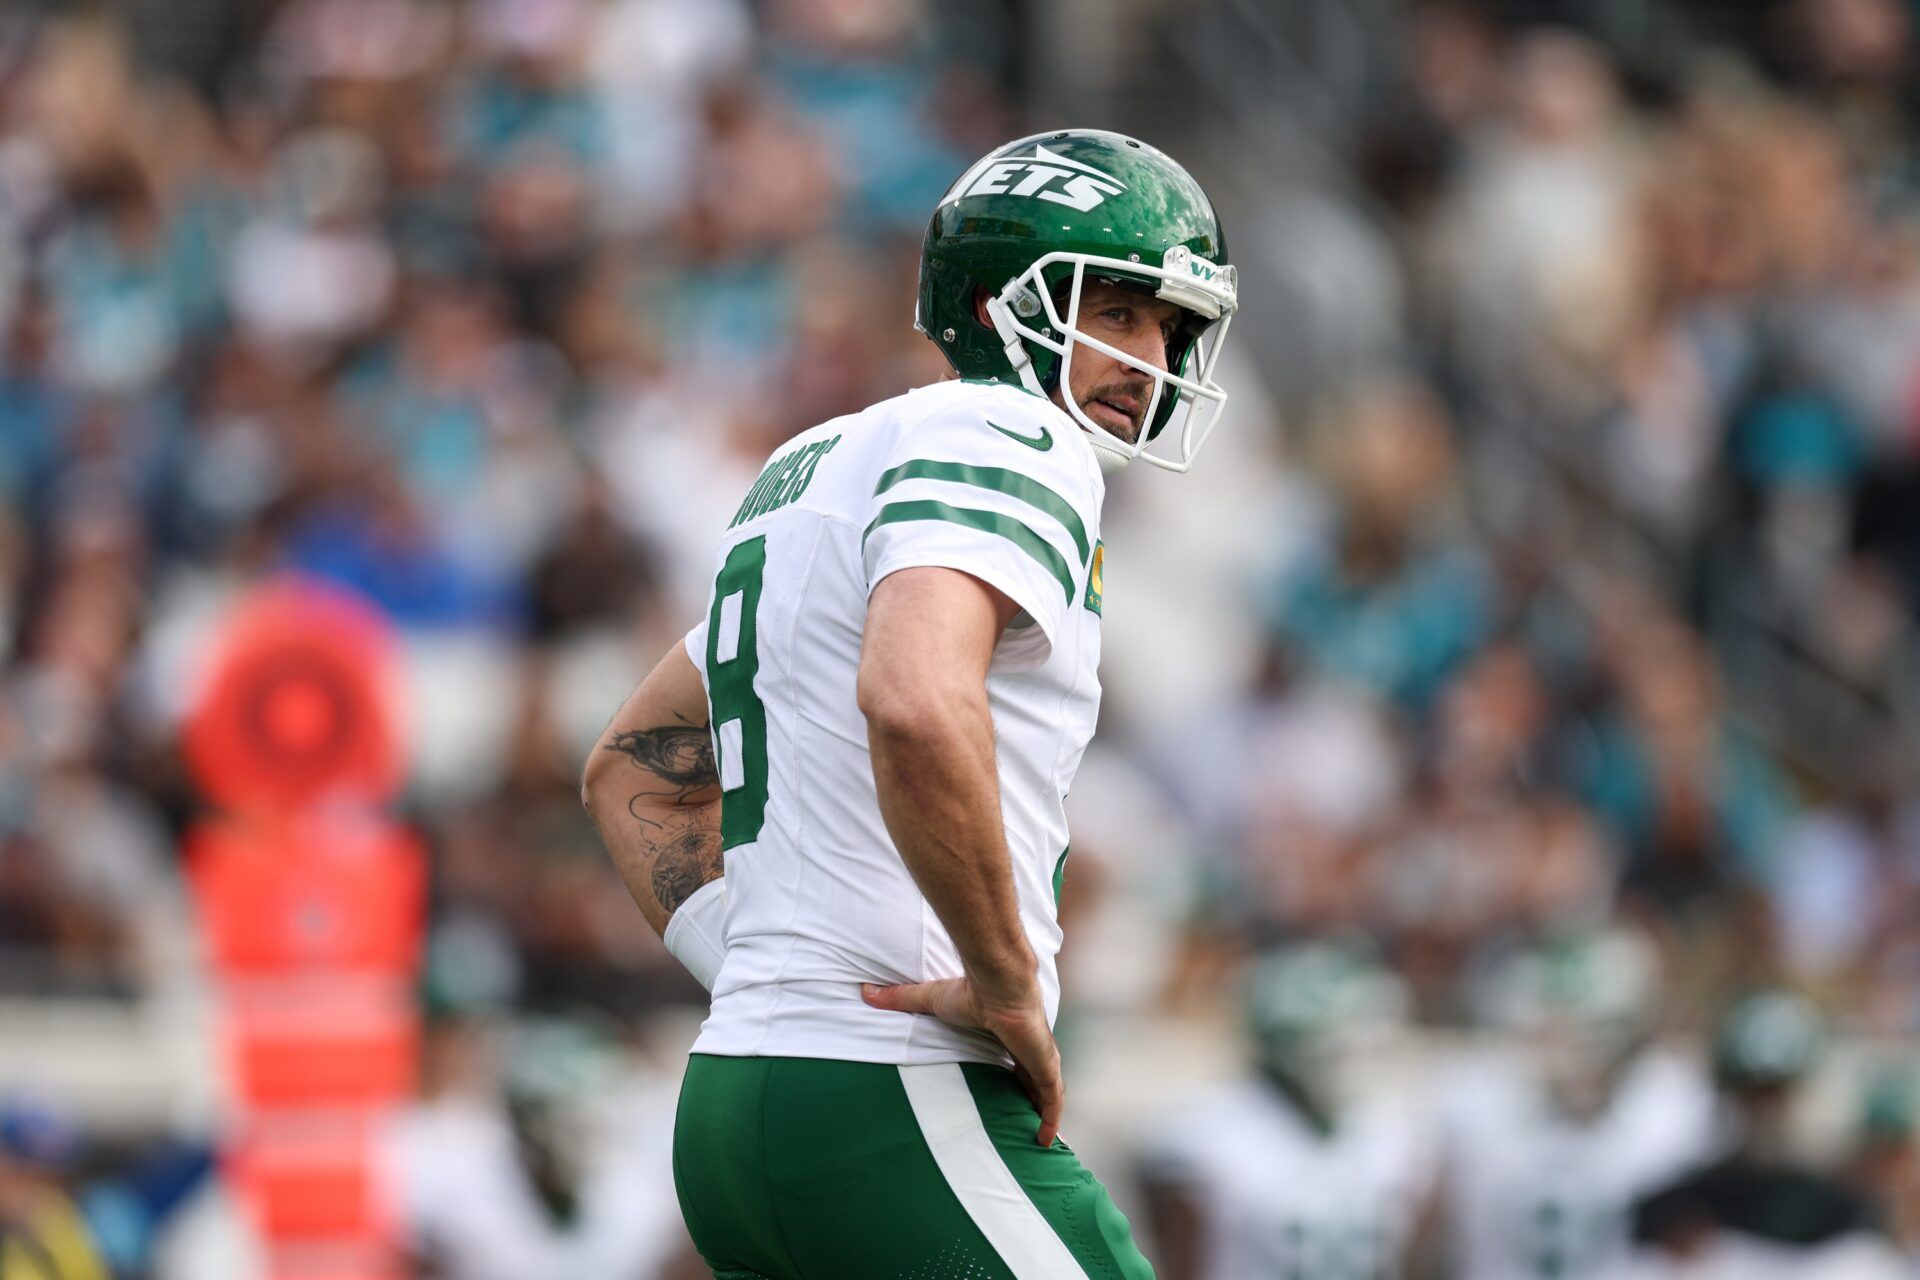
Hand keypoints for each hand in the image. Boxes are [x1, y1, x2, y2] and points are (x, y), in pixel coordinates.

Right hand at [862, 976, 1063, 1145]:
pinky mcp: (1045, 1067)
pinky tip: (1046, 1141)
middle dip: (1033, 1098)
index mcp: (1008, 1035)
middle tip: (1026, 1120)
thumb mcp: (930, 1000)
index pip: (1015, 1059)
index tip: (1011, 1090)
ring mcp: (1041, 1059)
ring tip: (1042, 1139)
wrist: (997, 985)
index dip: (1016, 1074)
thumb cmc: (970, 991)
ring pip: (1047, 1093)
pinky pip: (1053, 1100)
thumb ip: (901, 999)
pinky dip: (1052, 1120)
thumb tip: (865, 991)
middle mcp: (1028, 1048)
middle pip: (1035, 1079)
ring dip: (1046, 1113)